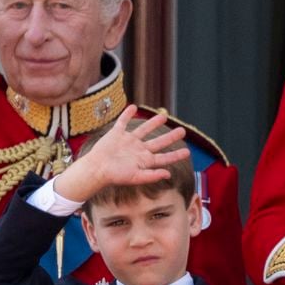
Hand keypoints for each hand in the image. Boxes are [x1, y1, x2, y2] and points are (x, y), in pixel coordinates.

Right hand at [54, 104, 189, 201]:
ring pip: (143, 129)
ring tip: (164, 115)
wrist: (97, 169)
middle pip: (158, 142)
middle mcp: (138, 150)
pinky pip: (123, 122)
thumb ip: (152, 176)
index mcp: (144, 161)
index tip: (187, 152)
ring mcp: (127, 141)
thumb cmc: (115, 176)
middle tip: (182, 131)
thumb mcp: (135, 177)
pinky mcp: (116, 134)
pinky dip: (127, 114)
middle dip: (170, 137)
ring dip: (153, 123)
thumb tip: (168, 174)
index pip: (164, 157)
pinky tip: (133, 107)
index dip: (175, 155)